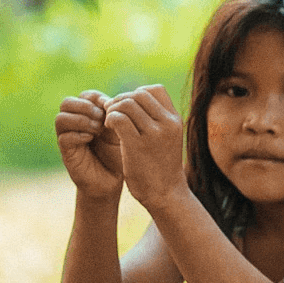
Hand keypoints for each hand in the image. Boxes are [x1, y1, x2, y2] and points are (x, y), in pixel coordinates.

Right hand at [55, 90, 122, 199]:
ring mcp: (69, 137)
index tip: (110, 107)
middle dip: (85, 107)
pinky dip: (78, 135)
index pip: (86, 96)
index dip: (97, 98)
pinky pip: (63, 138)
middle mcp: (76, 123)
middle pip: (67, 102)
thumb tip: (110, 101)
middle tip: (101, 118)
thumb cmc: (120, 154)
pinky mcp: (67, 152)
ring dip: (80, 120)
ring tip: (97, 129)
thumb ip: (116, 115)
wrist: (114, 179)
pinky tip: (91, 139)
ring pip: (61, 118)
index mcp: (90, 115)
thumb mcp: (122, 131)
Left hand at [103, 85, 187, 209]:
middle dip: (121, 99)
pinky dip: (109, 119)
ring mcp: (153, 134)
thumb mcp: (168, 138)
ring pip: (126, 103)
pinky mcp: (137, 145)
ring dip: (112, 109)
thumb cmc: (162, 165)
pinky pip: (117, 118)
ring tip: (110, 122)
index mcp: (175, 120)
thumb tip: (135, 98)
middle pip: (138, 94)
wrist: (165, 193)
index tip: (130, 108)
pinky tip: (109, 129)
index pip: (155, 89)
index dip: (137, 93)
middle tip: (114, 113)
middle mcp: (167, 124)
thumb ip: (157, 119)